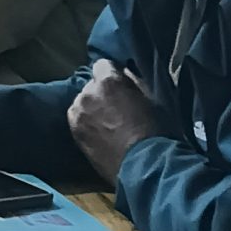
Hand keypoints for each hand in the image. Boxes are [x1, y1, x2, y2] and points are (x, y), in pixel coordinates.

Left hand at [67, 59, 165, 183]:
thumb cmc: (156, 130)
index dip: (113, 75)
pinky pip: (79, 119)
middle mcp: (87, 93)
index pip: (103, 65)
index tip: (121, 86)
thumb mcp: (151, 99)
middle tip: (117, 108)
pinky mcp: (74, 131)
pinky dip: (87, 123)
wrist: (145, 165)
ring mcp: (78, 113)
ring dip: (92, 108)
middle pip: (92, 85)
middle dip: (102, 93)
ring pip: (83, 103)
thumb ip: (132, 83)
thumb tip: (123, 75)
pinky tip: (100, 134)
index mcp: (108, 81)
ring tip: (108, 124)